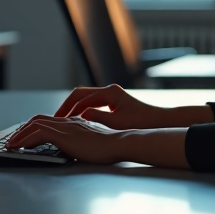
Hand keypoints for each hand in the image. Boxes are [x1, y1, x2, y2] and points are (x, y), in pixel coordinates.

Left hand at [6, 115, 125, 164]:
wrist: (119, 144)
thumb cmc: (110, 148)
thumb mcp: (91, 144)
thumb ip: (80, 142)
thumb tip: (72, 148)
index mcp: (74, 123)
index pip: (48, 120)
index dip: (34, 127)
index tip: (25, 136)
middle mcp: (68, 121)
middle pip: (38, 119)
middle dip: (22, 130)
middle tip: (13, 140)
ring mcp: (65, 126)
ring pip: (35, 124)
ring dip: (20, 135)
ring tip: (10, 145)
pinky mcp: (64, 134)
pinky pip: (38, 133)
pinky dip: (25, 139)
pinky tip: (18, 147)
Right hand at [53, 84, 170, 129]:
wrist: (158, 122)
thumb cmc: (141, 123)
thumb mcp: (117, 123)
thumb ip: (97, 118)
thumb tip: (80, 115)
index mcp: (109, 92)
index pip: (81, 97)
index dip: (68, 109)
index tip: (58, 120)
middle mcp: (109, 90)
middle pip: (80, 94)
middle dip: (67, 106)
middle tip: (56, 119)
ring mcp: (111, 95)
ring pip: (86, 98)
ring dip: (74, 108)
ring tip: (63, 121)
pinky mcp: (113, 102)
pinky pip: (92, 103)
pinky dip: (83, 110)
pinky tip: (78, 121)